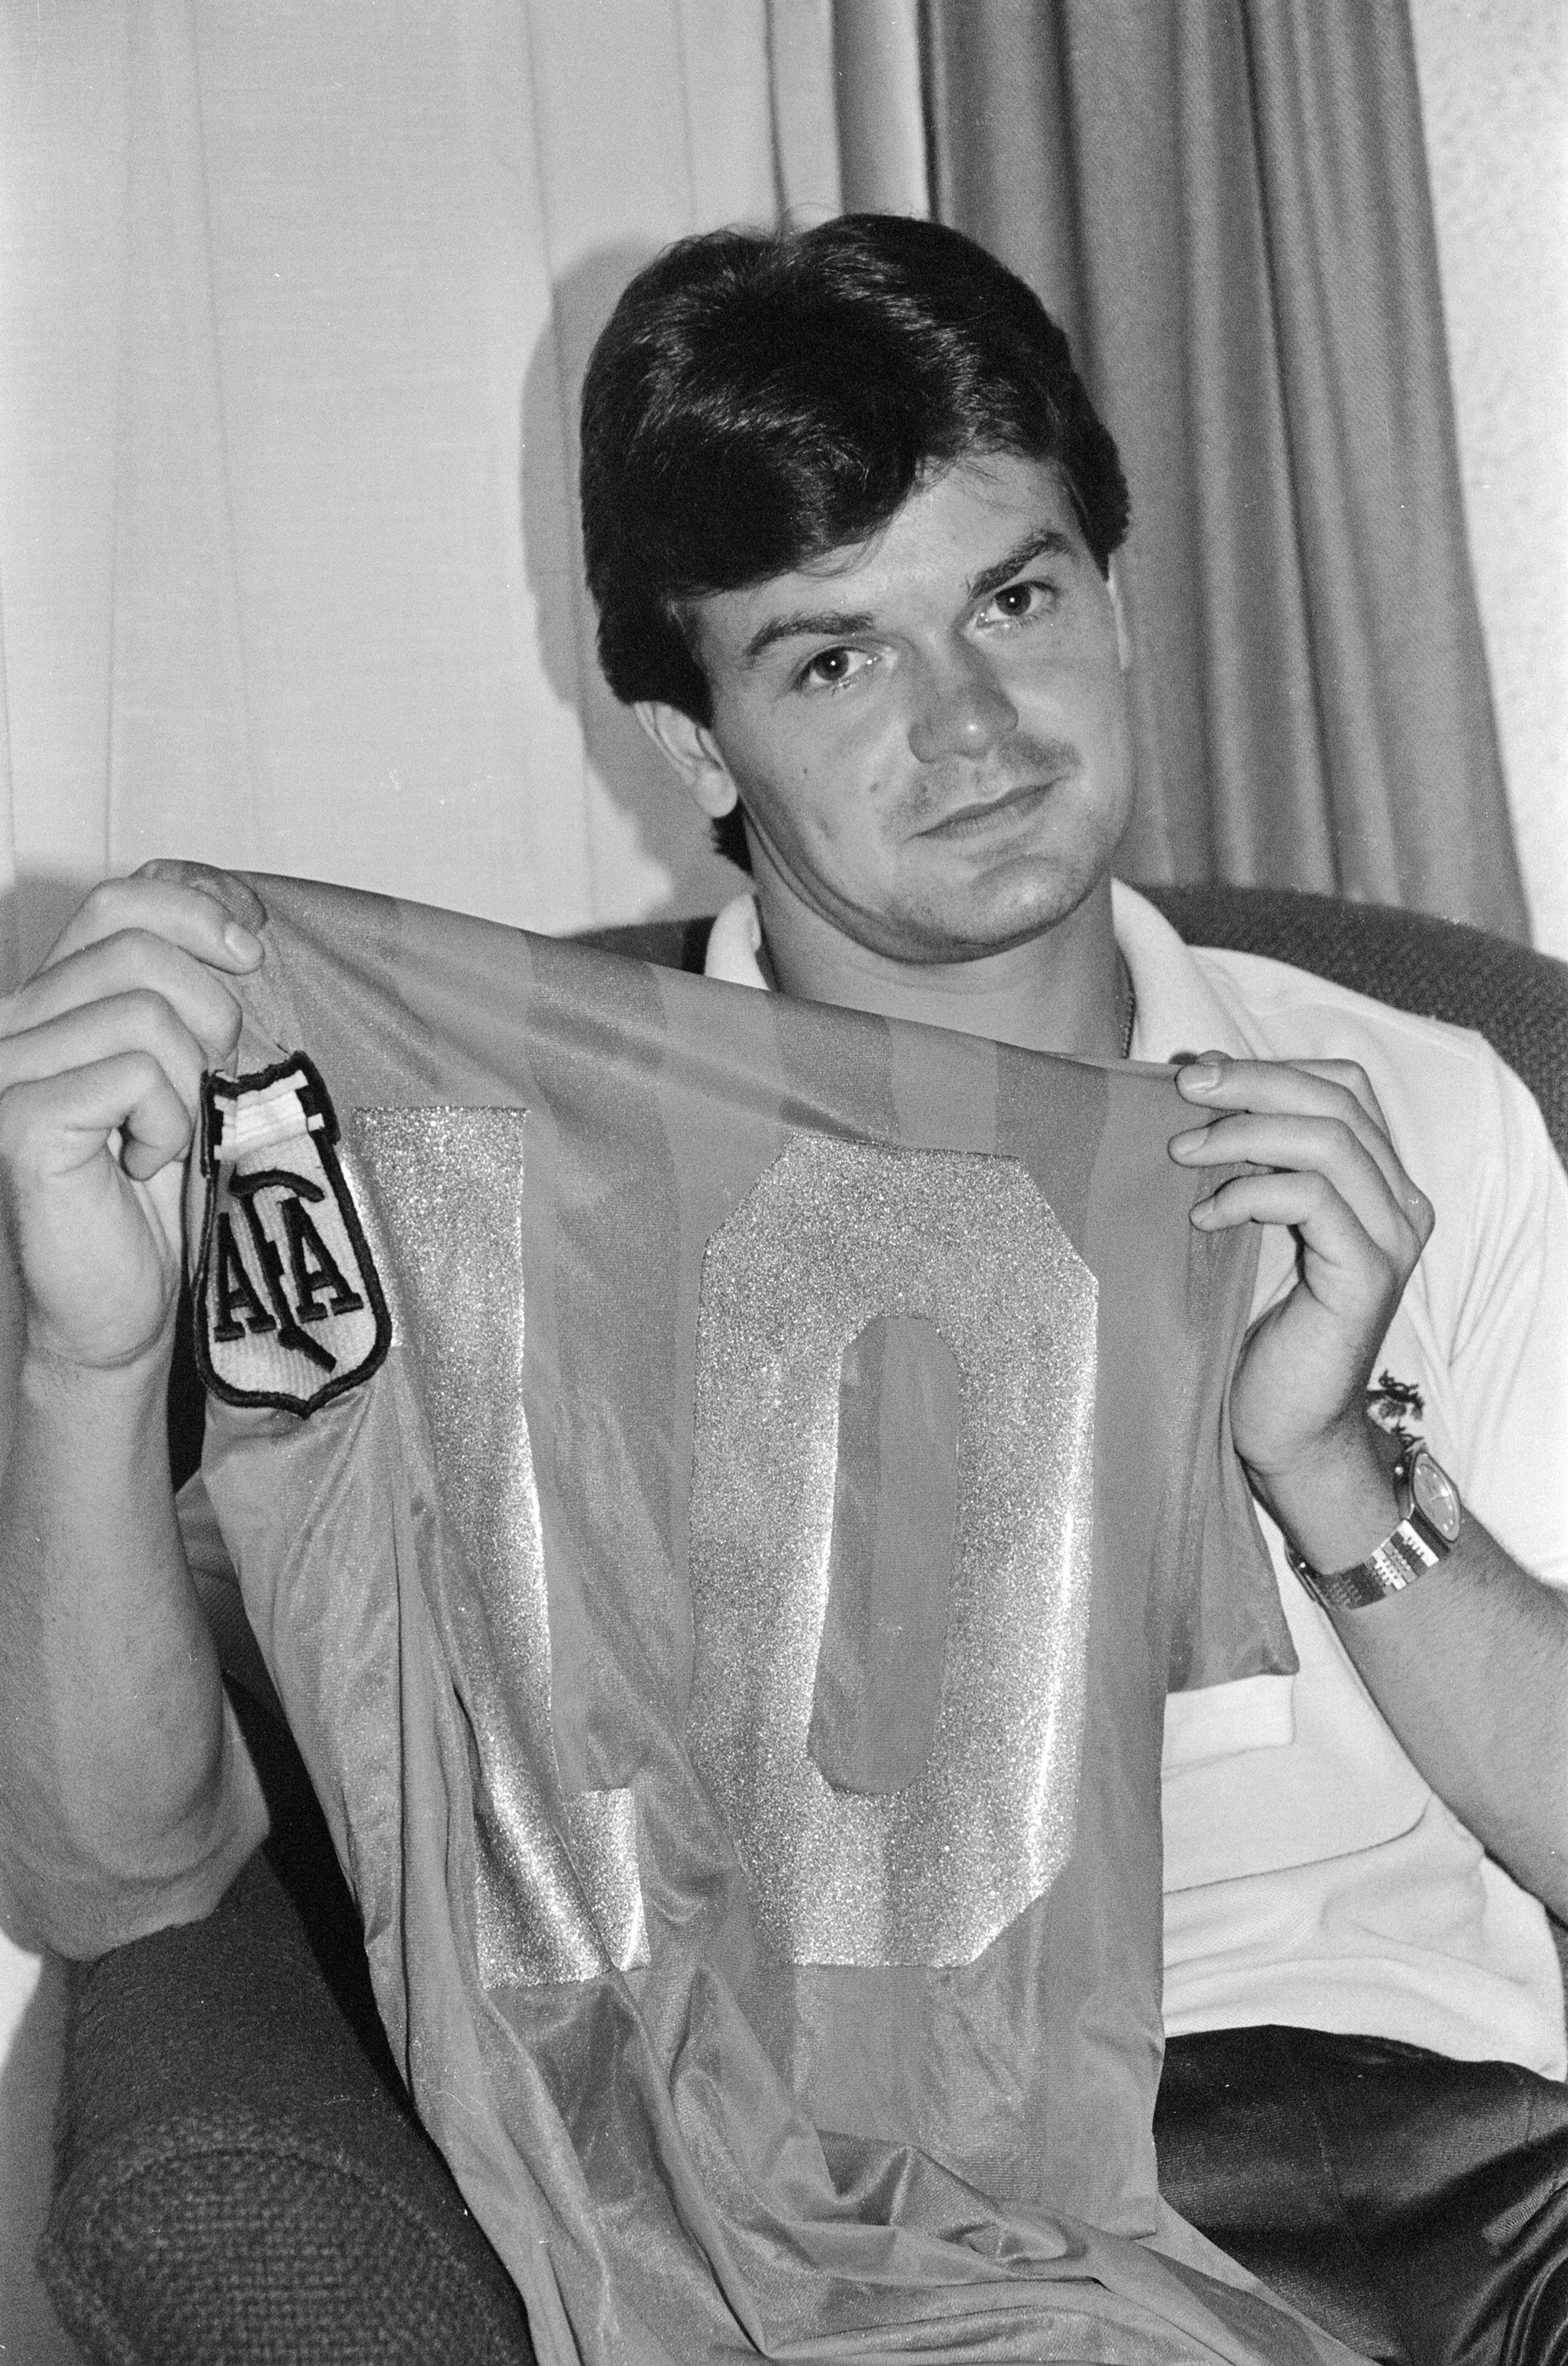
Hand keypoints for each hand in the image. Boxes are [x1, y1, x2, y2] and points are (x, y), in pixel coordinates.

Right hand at [0, 865, 264, 1375]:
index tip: (252, 945)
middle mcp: (12, 1019)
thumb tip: (240, 925)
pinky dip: (168, 1122)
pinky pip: (133, 1076)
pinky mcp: (20, 1119)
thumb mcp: (192, 1071)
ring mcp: (6, 1066)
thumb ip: (192, 994)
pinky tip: (145, 1162)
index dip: (196, 902)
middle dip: (209, 1005)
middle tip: (212, 1076)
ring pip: (143, 1012)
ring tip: (170, 1133)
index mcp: (53, 996)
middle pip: (133, 939)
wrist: (119, 1309)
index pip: (120, 895)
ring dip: (190, 1081)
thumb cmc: (158, 1197)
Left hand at [1170, 1052, 1433, 1561]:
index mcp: (1379, 1179)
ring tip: (1181, 1153)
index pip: (1342, 1085)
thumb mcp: (1249, 1224)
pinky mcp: (1367, 1274)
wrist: (1285, 1428)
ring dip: (1244, 1132)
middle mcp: (1400, 1202)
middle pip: (1337, 1098)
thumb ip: (1247, 1161)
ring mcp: (1391, 1237)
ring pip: (1327, 1139)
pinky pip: (1311, 1199)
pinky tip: (1205, 1217)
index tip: (1196, 1071)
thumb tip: (1198, 1085)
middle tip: (1182, 1089)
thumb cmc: (1257, 1328)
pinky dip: (1249, 1194)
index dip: (1270, 1066)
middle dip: (1252, 1082)